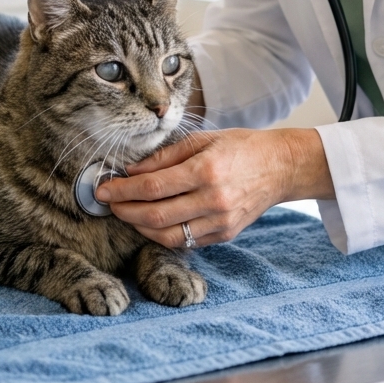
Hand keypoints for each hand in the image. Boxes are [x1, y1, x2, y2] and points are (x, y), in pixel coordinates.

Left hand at [95, 127, 334, 248]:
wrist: (280, 167)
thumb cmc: (241, 147)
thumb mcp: (203, 139)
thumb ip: (165, 156)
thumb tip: (131, 170)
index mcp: (206, 170)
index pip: (152, 187)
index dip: (122, 190)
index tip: (103, 188)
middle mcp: (213, 200)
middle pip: (155, 216)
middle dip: (124, 211)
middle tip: (108, 203)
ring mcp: (220, 222)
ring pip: (167, 236)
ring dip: (139, 227)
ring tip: (127, 214)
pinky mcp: (224, 235)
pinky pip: (185, 242)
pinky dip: (163, 235)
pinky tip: (152, 223)